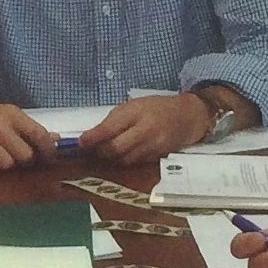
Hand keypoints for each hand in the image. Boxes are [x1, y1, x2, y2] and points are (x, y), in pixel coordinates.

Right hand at [0, 93, 56, 169]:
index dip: (48, 151)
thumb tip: (57, 139)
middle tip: (21, 157)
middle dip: (25, 160)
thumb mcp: (9, 115)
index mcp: (12, 114)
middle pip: (25, 155)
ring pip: (7, 164)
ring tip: (1, 156)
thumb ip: (31, 129)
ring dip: (7, 164)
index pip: (39, 135)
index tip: (50, 158)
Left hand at [80, 93, 214, 162]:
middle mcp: (145, 129)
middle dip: (101, 152)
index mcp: (136, 111)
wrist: (188, 116)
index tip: (80, 143)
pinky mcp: (158, 156)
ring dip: (112, 159)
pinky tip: (123, 155)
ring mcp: (153, 145)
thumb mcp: (135, 105)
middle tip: (93, 151)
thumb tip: (93, 135)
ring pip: (124, 159)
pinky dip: (126, 160)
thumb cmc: (157, 107)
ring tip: (107, 153)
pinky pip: (136, 162)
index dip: (93, 137)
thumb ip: (115, 119)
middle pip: (115, 148)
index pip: (109, 127)